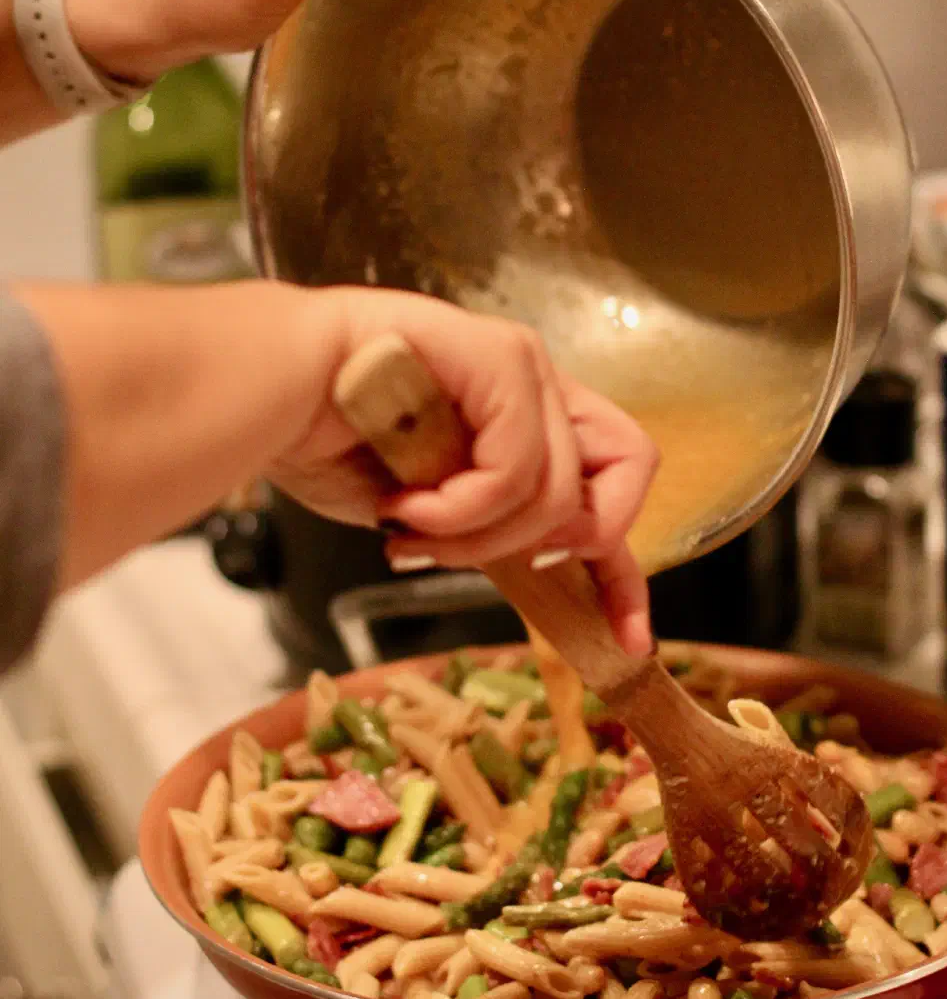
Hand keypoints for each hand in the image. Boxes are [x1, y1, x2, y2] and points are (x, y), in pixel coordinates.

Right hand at [273, 289, 658, 656]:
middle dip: (568, 544)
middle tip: (491, 558)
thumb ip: (494, 532)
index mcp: (529, 418)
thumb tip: (545, 570)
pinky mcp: (498, 354)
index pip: (616, 491)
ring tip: (411, 530)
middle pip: (630, 472)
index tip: (629, 644)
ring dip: (478, 538)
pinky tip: (404, 502)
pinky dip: (460, 509)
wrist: (263, 394)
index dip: (628, 575)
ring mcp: (522, 364)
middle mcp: (538, 385)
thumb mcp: (431, 515)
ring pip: (560, 492)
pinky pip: (516, 468)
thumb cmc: (327, 443)